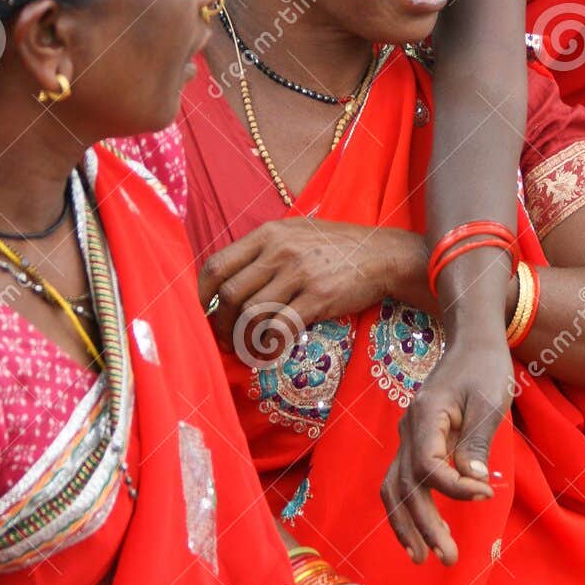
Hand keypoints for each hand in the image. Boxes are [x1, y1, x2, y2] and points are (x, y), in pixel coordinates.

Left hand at [199, 220, 421, 340]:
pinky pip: (280, 328)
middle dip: (220, 324)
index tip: (202, 312)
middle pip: (230, 294)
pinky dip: (267, 345)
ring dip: (241, 339)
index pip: (217, 264)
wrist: (383, 254)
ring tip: (244, 349)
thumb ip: (263, 252)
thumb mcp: (295, 234)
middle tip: (224, 340)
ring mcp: (299, 274)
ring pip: (251, 314)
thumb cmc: (336, 247)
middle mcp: (279, 251)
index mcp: (268, 234)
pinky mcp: (319, 298)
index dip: (201, 294)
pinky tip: (269, 350)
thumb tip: (228, 283)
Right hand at [380, 333, 514, 564]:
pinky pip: (401, 481)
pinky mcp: (415, 444)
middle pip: (406, 485)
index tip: (486, 494)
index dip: (455, 488)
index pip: (429, 465)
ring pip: (394, 488)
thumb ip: (477, 442)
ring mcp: (407, 437)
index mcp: (426, 416)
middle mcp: (408, 429)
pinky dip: (405, 510)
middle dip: (424, 525)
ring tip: (420, 559)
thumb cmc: (484, 367)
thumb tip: (473, 480)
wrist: (471, 341)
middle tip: (448, 558)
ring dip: (405, 525)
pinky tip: (416, 534)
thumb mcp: (490, 402)